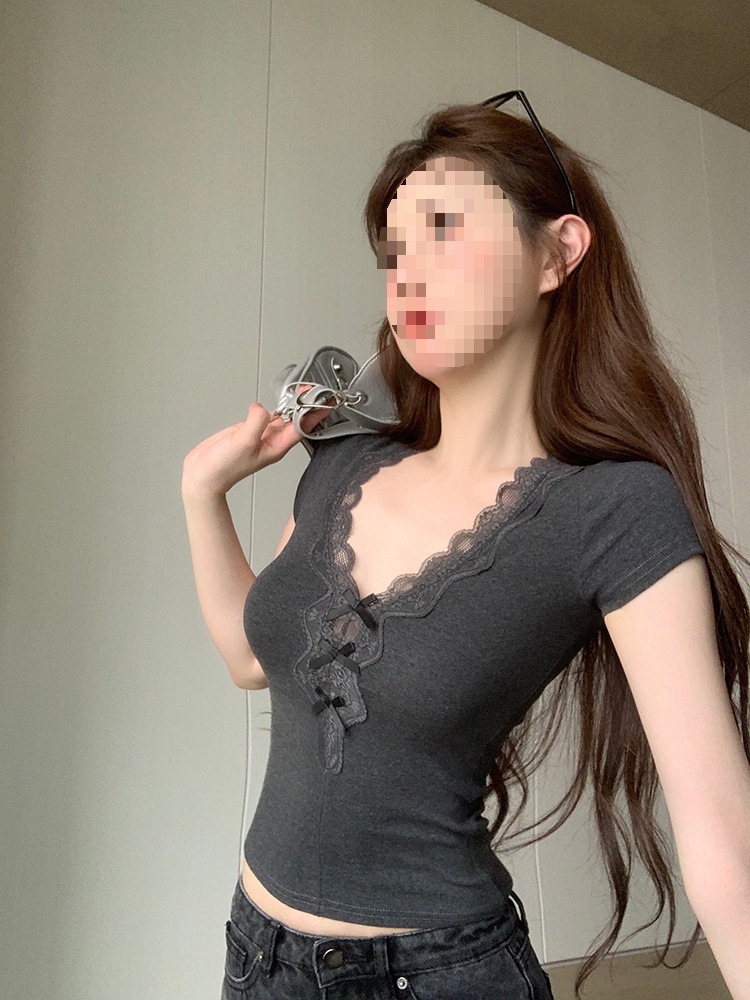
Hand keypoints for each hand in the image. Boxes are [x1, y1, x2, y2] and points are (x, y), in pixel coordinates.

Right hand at [181, 384, 330, 496]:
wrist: (204, 475)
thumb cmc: (223, 468)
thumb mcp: (243, 443)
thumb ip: (256, 423)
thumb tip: (261, 408)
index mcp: (276, 447)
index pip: (301, 427)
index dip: (314, 413)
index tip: (324, 400)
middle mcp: (272, 441)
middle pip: (295, 420)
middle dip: (306, 405)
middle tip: (315, 389)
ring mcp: (260, 435)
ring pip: (282, 417)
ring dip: (292, 405)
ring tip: (303, 390)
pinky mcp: (248, 430)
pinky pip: (265, 415)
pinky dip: (273, 406)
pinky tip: (278, 400)